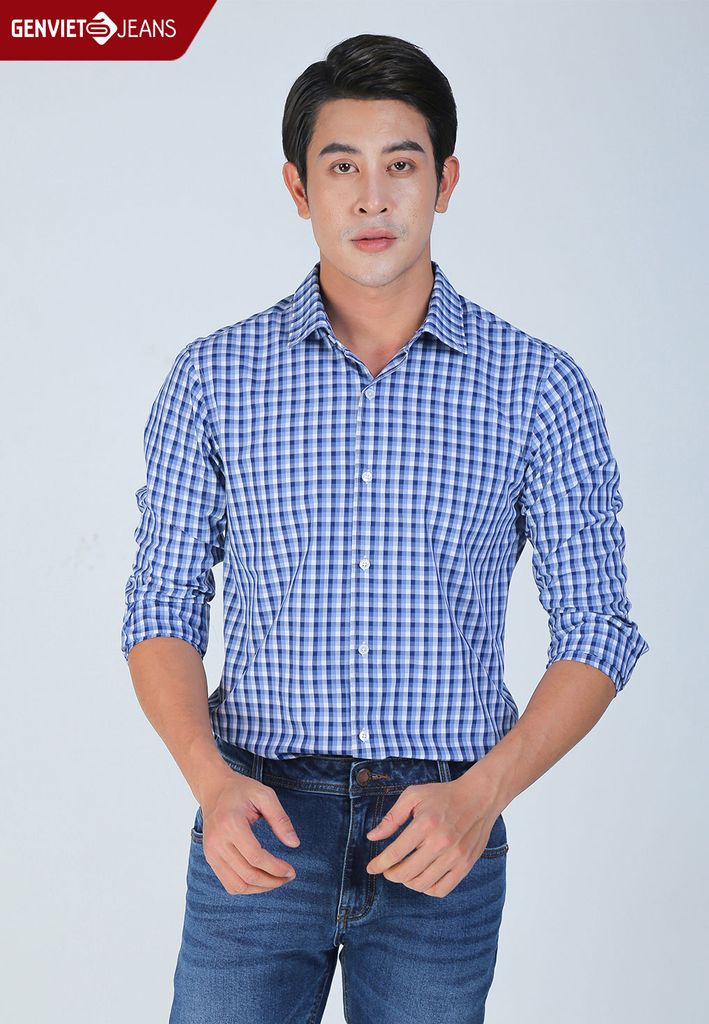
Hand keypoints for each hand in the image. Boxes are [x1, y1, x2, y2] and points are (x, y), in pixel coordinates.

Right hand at [199, 774, 300, 894]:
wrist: (214, 789)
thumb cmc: (241, 790)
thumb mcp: (265, 795)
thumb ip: (281, 819)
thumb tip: (294, 844)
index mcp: (231, 824)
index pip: (255, 857)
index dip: (276, 868)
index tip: (291, 870)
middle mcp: (217, 841)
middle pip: (247, 875)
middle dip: (272, 881)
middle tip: (289, 877)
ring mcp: (211, 852)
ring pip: (237, 886)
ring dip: (260, 889)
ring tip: (277, 881)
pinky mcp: (210, 858)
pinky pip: (228, 884)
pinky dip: (246, 888)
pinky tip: (261, 879)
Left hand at [365, 776, 498, 897]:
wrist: (479, 798)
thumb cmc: (443, 795)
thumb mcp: (413, 796)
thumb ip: (392, 817)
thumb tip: (372, 837)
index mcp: (425, 824)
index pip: (395, 853)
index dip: (379, 864)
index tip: (371, 868)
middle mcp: (440, 843)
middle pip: (406, 873)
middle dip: (391, 875)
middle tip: (388, 869)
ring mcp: (455, 856)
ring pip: (422, 884)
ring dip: (407, 882)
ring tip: (404, 872)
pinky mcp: (465, 865)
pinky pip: (442, 889)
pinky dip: (427, 889)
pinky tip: (422, 878)